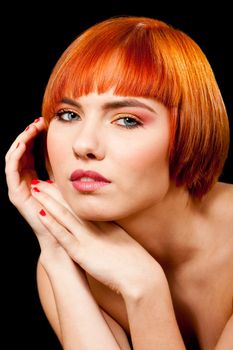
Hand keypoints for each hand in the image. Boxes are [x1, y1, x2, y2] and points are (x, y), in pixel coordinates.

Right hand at [5, 118, 57, 248]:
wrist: (64, 232)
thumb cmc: (67, 209)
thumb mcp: (64, 180)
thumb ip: (61, 166)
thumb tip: (70, 147)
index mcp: (34, 177)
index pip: (30, 152)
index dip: (34, 136)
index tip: (44, 123)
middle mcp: (24, 180)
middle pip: (20, 151)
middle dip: (28, 135)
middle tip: (38, 122)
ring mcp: (19, 187)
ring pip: (14, 157)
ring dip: (21, 141)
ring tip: (31, 129)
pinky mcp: (16, 194)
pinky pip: (11, 170)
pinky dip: (15, 155)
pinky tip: (23, 143)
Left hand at [31, 181, 162, 296]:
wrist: (142, 275)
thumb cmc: (135, 262)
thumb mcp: (123, 241)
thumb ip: (113, 234)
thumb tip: (109, 231)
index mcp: (104, 223)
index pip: (82, 205)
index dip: (68, 194)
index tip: (57, 185)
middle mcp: (94, 227)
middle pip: (71, 205)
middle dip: (55, 192)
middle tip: (41, 181)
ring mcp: (87, 238)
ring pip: (63, 215)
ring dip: (48, 201)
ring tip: (35, 188)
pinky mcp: (81, 253)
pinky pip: (63, 235)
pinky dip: (51, 224)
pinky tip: (39, 213)